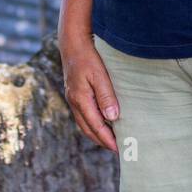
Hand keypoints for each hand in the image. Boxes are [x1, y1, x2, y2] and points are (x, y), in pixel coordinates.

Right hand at [60, 33, 118, 153]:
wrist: (72, 43)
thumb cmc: (87, 56)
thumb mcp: (99, 75)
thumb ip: (106, 96)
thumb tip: (113, 118)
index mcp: (80, 100)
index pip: (96, 127)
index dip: (108, 139)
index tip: (120, 149)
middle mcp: (74, 102)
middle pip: (88, 129)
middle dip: (102, 141)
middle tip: (118, 148)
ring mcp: (72, 99)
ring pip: (84, 124)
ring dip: (96, 134)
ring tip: (111, 140)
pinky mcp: (74, 94)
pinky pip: (83, 115)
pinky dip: (92, 124)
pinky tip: (102, 122)